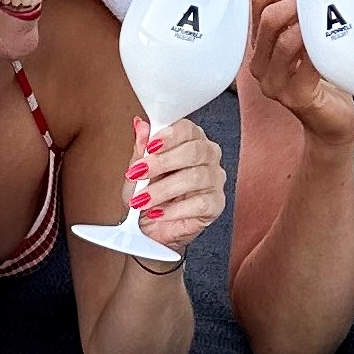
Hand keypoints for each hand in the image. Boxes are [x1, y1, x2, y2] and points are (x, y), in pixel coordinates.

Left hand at [120, 115, 225, 256]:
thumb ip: (142, 148)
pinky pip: (200, 203)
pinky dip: (175, 209)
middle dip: (162, 162)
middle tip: (138, 173)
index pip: (187, 129)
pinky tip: (159, 213)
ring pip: (195, 178)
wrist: (150, 228)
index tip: (149, 146)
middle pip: (194, 151)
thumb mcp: (138, 170)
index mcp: (190, 140)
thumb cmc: (147, 194)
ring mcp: (215, 180)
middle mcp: (207, 156)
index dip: (169, 136)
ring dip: (163, 189)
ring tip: (141, 199)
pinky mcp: (216, 204)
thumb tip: (141, 125)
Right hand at [247, 0, 353, 143]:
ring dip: (306, 20)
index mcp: (259, 47)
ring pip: (284, 41)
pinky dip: (320, 46)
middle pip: (267, 20)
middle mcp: (260, 65)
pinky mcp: (296, 97)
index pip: (254, 3)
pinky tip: (334, 35)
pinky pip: (306, 64)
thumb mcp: (306, 46)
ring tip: (328, 7)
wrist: (331, 126)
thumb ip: (302, 19)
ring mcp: (275, 84)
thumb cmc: (322, 81)